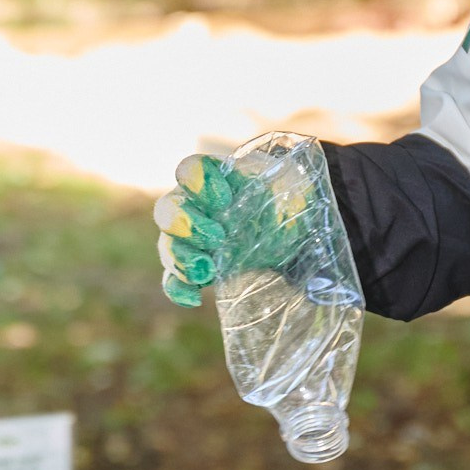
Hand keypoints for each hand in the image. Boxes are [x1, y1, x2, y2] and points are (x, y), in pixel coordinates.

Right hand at [153, 149, 310, 306]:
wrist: (290, 229)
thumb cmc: (286, 201)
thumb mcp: (291, 188)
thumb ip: (289, 190)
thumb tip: (301, 209)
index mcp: (215, 178)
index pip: (190, 171)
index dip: (199, 183)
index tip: (225, 198)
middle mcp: (194, 206)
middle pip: (168, 210)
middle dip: (187, 224)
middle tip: (218, 238)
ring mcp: (189, 239)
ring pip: (167, 245)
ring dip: (181, 259)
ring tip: (207, 272)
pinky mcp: (194, 268)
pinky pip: (172, 280)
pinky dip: (178, 288)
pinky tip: (194, 298)